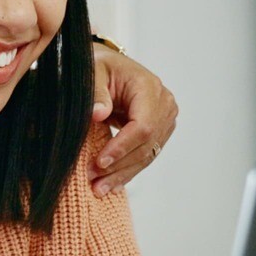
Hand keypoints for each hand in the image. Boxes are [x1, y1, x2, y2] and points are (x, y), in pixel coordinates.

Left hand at [89, 45, 178, 195]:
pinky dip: (128, 171)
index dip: (122, 147)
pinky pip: (145, 155)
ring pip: (147, 154)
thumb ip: (95, 93)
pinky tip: (112, 185)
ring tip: (99, 189)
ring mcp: (164, 119)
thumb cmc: (99, 66)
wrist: (108, 66)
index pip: (142, 125)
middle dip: (119, 166)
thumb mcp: (91, 72)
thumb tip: (98, 114)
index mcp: (148, 87)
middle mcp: (163, 103)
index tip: (100, 162)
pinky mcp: (158, 131)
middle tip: (94, 181)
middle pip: (146, 144)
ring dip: (123, 174)